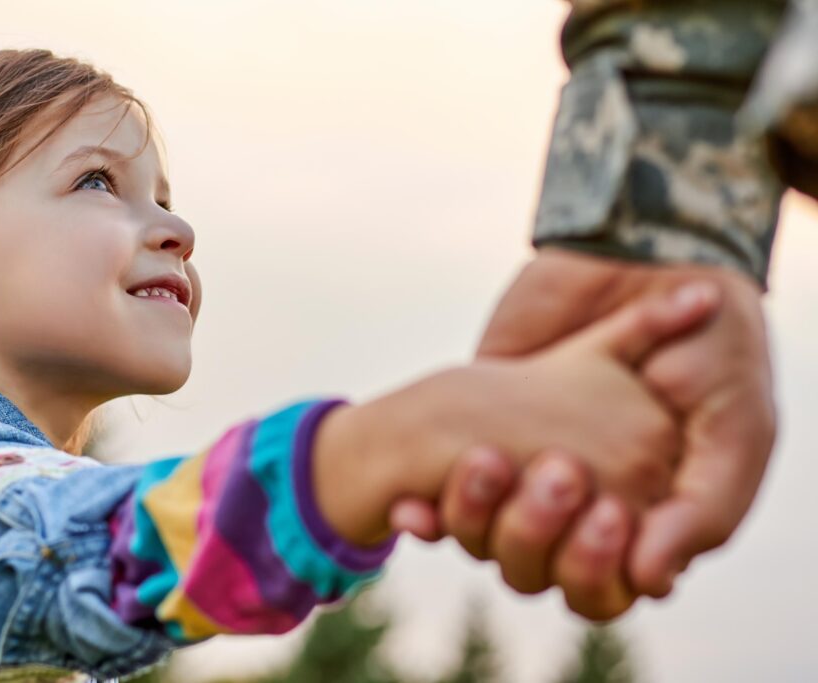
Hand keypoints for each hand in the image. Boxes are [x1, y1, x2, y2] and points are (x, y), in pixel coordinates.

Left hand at [390, 249, 775, 618]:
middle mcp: (581, 504)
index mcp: (643, 515)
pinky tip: (411, 508)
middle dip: (534, 536)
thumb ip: (704, 511)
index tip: (606, 516)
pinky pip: (443, 500)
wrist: (648, 257)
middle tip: (555, 474)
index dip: (592, 568)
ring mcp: (528, 471)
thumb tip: (652, 583)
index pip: (602, 584)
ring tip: (486, 460)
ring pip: (488, 543)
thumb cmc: (711, 343)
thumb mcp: (736, 426)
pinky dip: (425, 514)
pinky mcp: (481, 435)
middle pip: (540, 570)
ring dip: (478, 520)